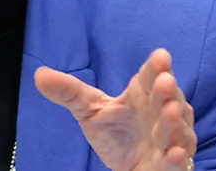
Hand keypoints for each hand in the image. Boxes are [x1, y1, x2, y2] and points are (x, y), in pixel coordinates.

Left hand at [34, 48, 196, 170]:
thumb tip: (39, 75)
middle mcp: (161, 114)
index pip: (151, 77)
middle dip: (167, 91)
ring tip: (168, 111)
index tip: (161, 56)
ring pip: (176, 130)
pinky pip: (175, 163)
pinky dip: (177, 158)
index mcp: (143, 95)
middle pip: (167, 100)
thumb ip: (68, 92)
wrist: (127, 165)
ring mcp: (167, 140)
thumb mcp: (89, 109)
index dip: (156, 67)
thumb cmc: (115, 132)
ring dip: (173, 122)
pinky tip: (175, 152)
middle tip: (165, 81)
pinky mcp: (168, 166)